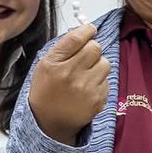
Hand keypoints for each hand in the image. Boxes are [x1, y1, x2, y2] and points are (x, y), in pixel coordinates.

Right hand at [29, 23, 109, 143]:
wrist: (49, 123)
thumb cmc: (46, 91)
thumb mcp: (44, 65)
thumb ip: (63, 47)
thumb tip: (84, 30)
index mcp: (54, 64)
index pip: (76, 38)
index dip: (87, 30)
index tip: (90, 29)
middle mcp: (71, 75)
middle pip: (95, 48)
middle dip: (92, 49)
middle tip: (85, 57)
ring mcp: (86, 88)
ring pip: (105, 63)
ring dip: (98, 65)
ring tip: (86, 74)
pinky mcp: (98, 100)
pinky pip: (107, 80)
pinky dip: (100, 81)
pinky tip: (88, 88)